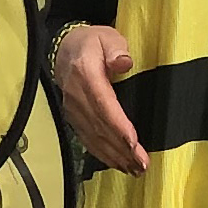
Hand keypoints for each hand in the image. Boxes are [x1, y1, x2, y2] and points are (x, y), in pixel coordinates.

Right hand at [54, 23, 147, 171]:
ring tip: (134, 170)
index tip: (133, 142)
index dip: (118, 125)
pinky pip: (88, 139)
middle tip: (142, 165)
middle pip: (100, 127)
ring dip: (114, 156)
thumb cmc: (92, 43)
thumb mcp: (106, 36)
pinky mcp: (74, 119)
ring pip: (94, 137)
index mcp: (85, 75)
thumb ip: (116, 48)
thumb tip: (124, 62)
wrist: (64, 50)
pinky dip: (103, 154)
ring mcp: (73, 110)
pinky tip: (118, 165)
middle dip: (121, 148)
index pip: (102, 104)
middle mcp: (76, 97)